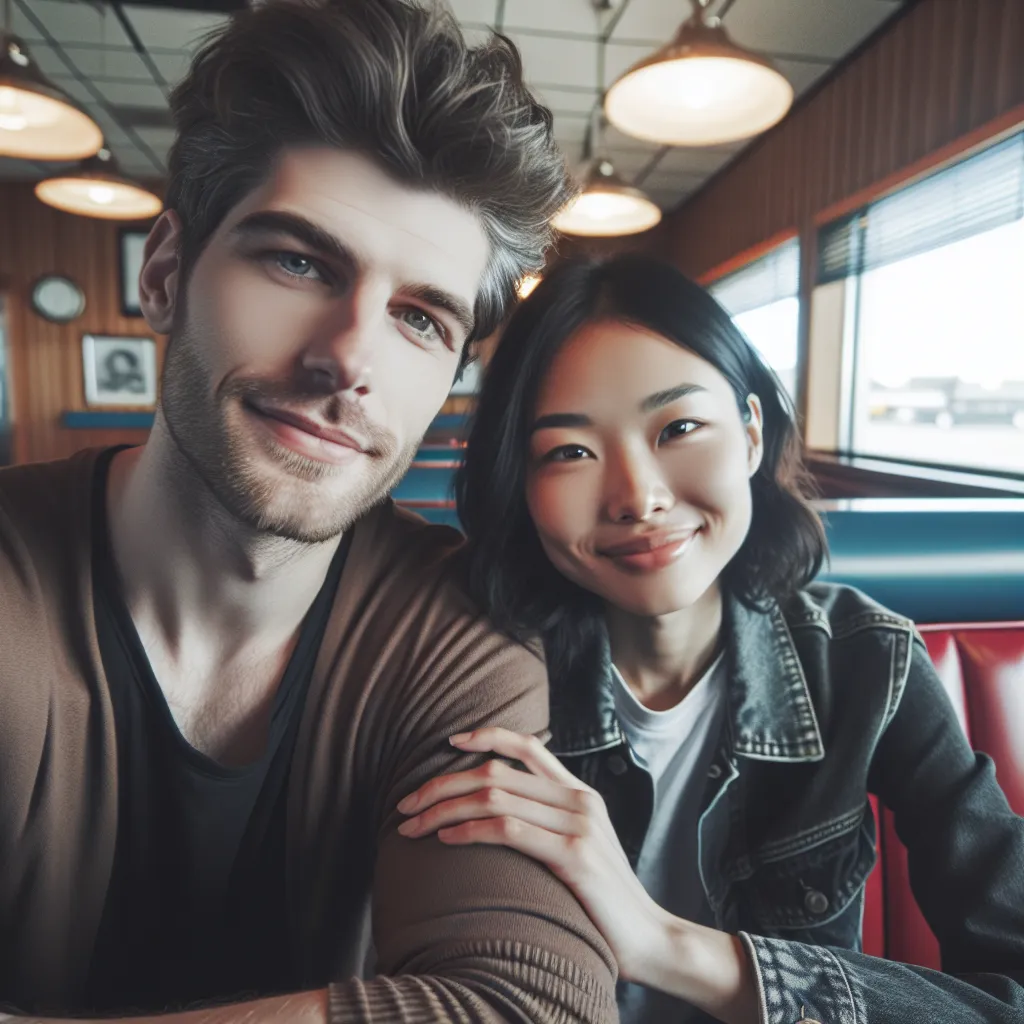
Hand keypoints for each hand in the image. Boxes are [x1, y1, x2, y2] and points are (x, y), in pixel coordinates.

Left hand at [396, 727, 672, 982]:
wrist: (649, 938)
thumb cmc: (603, 899)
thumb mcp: (580, 847)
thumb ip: (550, 822)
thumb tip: (501, 811)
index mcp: (580, 792)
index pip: (527, 745)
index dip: (485, 735)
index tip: (448, 741)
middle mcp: (579, 799)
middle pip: (496, 772)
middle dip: (442, 783)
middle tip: (406, 803)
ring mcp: (578, 825)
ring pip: (494, 797)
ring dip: (443, 809)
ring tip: (413, 826)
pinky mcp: (574, 855)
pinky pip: (508, 830)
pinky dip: (469, 830)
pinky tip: (445, 840)